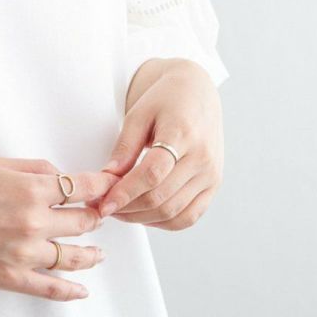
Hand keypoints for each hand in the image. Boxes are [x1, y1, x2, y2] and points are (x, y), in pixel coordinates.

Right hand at [0, 157, 110, 301]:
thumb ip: (35, 168)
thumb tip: (62, 177)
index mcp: (33, 189)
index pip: (84, 188)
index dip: (103, 188)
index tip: (110, 189)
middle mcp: (35, 221)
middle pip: (84, 222)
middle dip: (96, 218)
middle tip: (99, 218)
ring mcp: (25, 253)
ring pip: (73, 257)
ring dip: (91, 255)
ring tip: (97, 254)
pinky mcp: (11, 277)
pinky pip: (50, 288)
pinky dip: (70, 291)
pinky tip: (82, 290)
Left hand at [98, 60, 223, 230]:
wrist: (197, 94)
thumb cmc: (165, 100)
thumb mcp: (138, 114)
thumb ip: (124, 147)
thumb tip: (107, 178)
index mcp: (183, 133)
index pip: (152, 174)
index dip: (125, 193)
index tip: (103, 203)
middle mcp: (203, 157)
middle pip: (161, 197)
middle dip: (128, 208)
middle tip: (104, 207)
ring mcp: (211, 174)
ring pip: (173, 212)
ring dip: (142, 218)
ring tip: (120, 211)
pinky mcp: (214, 185)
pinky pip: (189, 217)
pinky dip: (164, 222)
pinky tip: (144, 215)